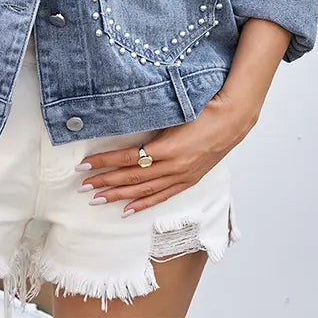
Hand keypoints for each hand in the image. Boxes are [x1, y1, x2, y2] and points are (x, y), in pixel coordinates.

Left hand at [74, 89, 255, 215]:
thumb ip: (151, 118)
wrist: (234, 119)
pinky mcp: (188, 180)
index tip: (85, 164)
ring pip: (144, 190)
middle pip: (132, 177)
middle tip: (83, 185)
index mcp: (168, 147)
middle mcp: (173, 166)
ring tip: (97, 198)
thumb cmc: (205, 108)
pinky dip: (143, 203)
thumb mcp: (175, 110)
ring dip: (119, 195)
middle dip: (106, 181)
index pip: (128, 158)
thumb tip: (122, 115)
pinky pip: (162, 196)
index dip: (105, 162)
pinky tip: (127, 209)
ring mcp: (181, 176)